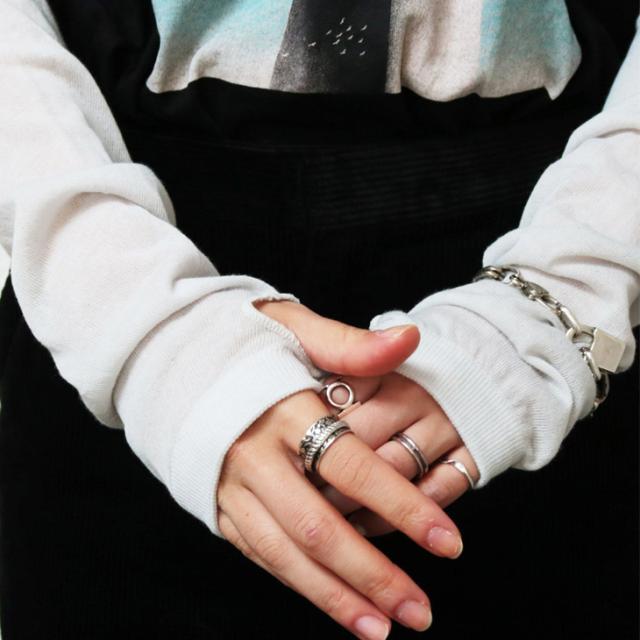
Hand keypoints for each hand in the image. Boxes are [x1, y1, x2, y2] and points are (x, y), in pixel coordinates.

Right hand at [216, 300, 463, 638]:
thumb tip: (411, 338)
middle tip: (421, 612)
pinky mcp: (218, 507)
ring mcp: (230, 487)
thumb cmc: (240, 341)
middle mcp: (253, 456)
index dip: (401, 505)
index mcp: (280, 409)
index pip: (350, 466)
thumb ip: (350, 344)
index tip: (448, 540)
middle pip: (318, 527)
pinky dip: (300, 585)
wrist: (168, 359)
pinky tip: (335, 605)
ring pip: (286, 555)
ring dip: (336, 597)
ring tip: (384, 628)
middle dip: (372, 575)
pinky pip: (261, 554)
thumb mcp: (292, 327)